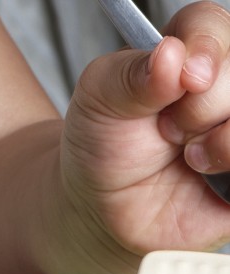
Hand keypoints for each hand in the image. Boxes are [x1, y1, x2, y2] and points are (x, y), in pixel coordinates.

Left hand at [62, 1, 229, 258]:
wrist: (104, 206)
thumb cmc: (105, 144)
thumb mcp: (99, 100)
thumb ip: (129, 75)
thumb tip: (171, 54)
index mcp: (193, 51)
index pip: (213, 24)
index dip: (205, 48)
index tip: (185, 79)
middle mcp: (226, 83)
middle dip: (203, 105)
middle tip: (168, 130)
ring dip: (224, 141)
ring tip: (190, 157)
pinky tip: (211, 173)